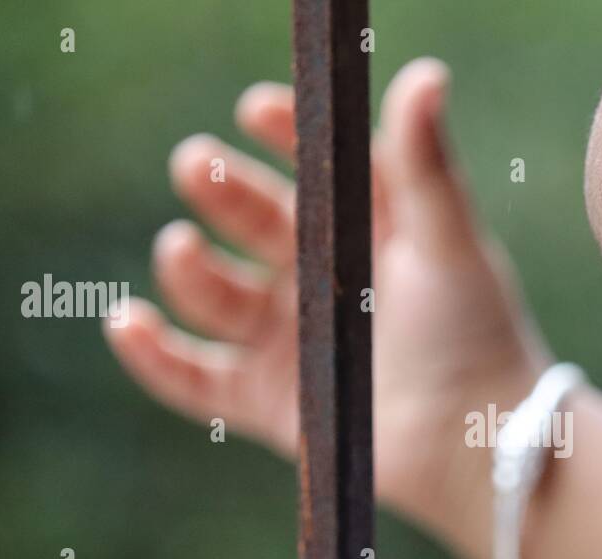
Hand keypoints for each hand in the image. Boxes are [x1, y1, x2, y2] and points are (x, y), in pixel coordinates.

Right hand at [105, 57, 546, 527]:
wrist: (474, 442)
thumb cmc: (473, 334)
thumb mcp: (448, 242)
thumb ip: (427, 165)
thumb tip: (426, 73)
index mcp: (363, 231)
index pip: (312, 167)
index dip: (281, 133)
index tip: (255, 110)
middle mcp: (319, 279)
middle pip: (251, 221)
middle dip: (219, 191)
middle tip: (197, 165)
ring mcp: (288, 341)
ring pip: (216, 294)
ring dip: (187, 268)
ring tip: (181, 248)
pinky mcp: (267, 403)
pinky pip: (194, 378)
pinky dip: (152, 355)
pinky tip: (126, 321)